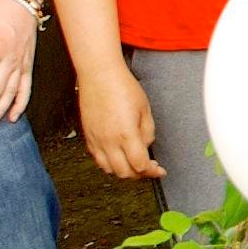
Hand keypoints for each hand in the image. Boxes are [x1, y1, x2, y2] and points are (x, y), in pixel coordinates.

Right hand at [77, 59, 165, 179]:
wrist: (99, 73)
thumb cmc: (122, 86)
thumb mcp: (145, 109)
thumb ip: (147, 132)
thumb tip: (145, 146)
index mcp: (126, 134)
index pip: (140, 165)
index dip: (152, 172)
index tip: (159, 170)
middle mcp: (108, 141)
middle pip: (124, 173)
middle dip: (139, 174)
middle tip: (149, 168)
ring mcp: (96, 139)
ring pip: (108, 169)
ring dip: (123, 171)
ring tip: (133, 163)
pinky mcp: (87, 136)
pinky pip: (97, 158)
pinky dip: (108, 163)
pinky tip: (118, 155)